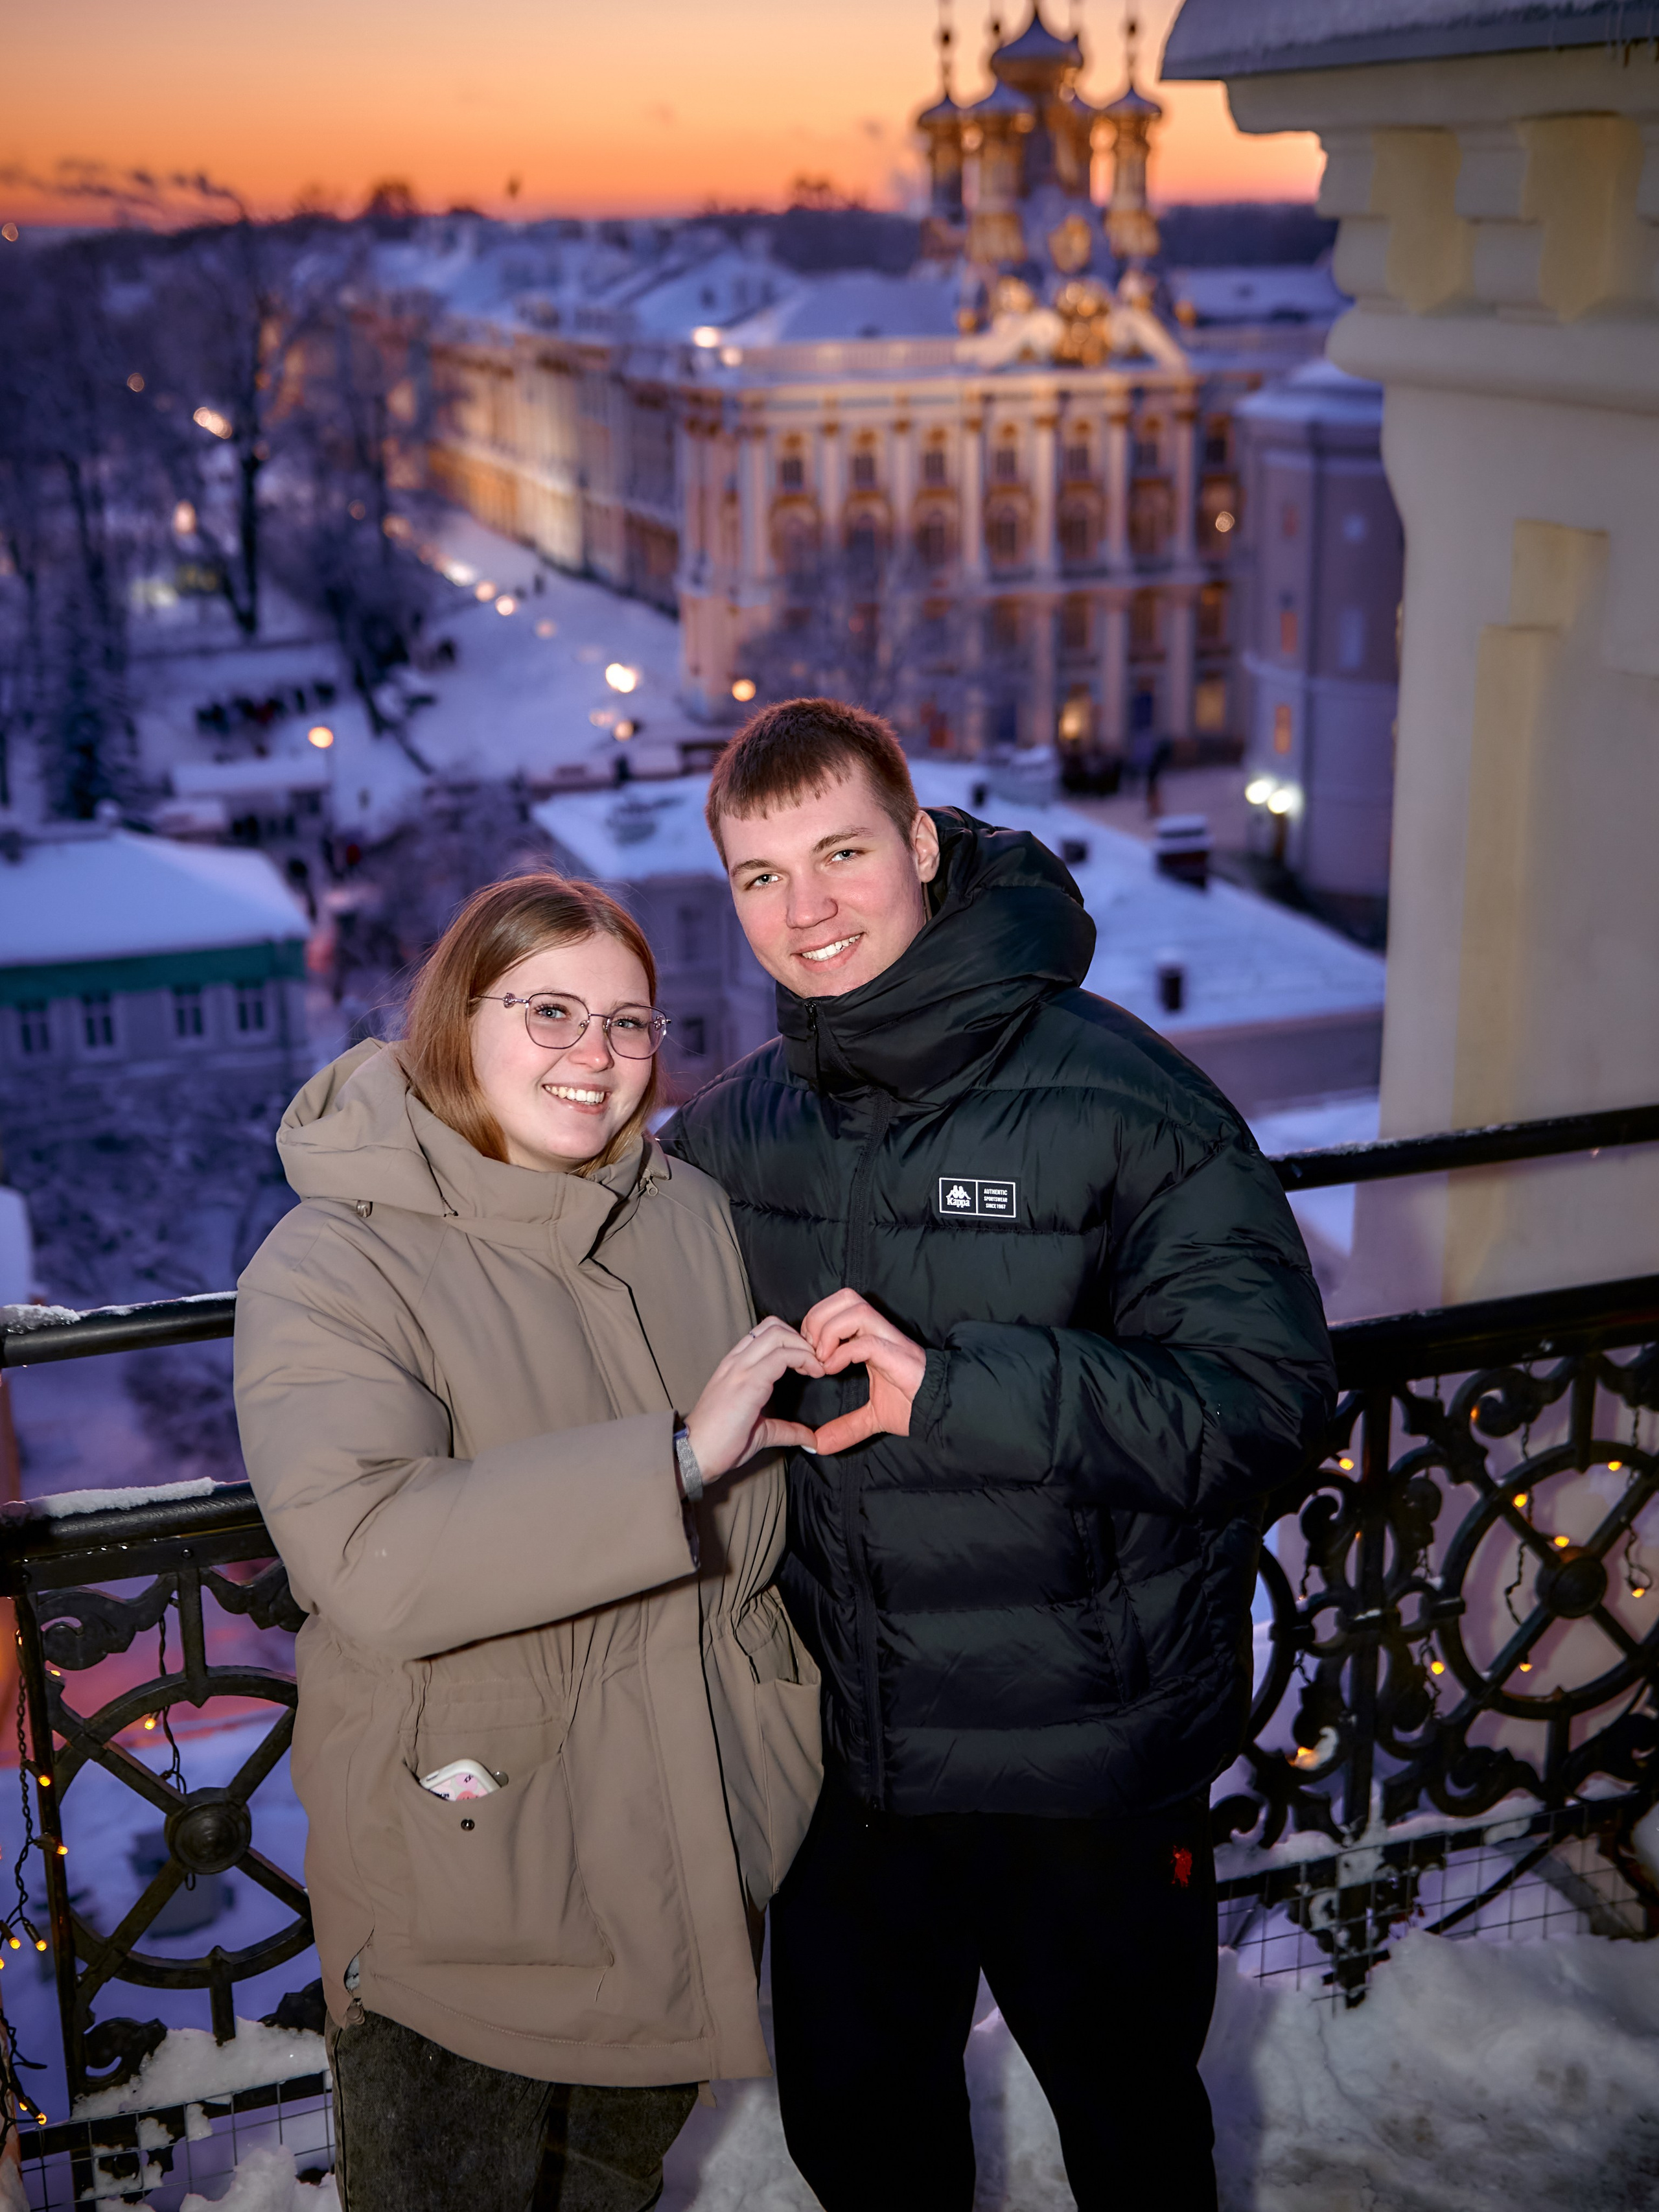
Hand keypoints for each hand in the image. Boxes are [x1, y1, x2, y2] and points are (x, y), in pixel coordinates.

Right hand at [685, 1316, 822, 1482]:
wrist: (695, 1455)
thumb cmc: (720, 1443)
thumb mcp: (760, 1432)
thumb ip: (785, 1430)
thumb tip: (810, 1438)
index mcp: (735, 1366)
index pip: (764, 1333)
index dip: (791, 1341)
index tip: (808, 1363)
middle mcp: (736, 1361)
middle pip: (773, 1326)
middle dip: (801, 1339)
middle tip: (815, 1362)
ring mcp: (740, 1369)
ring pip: (778, 1334)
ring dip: (804, 1346)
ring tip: (816, 1368)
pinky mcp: (748, 1382)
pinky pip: (782, 1356)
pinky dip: (804, 1359)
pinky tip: (814, 1373)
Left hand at [800, 1289, 926, 1454]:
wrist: (942, 1414)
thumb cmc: (913, 1406)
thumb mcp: (872, 1417)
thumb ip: (845, 1427)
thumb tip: (819, 1445)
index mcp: (872, 1338)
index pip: (841, 1304)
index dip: (817, 1319)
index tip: (806, 1350)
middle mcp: (881, 1332)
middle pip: (846, 1297)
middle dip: (819, 1318)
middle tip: (810, 1349)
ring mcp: (890, 1341)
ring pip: (856, 1310)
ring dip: (829, 1331)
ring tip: (822, 1359)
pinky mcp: (898, 1355)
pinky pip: (867, 1341)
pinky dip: (843, 1352)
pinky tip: (833, 1370)